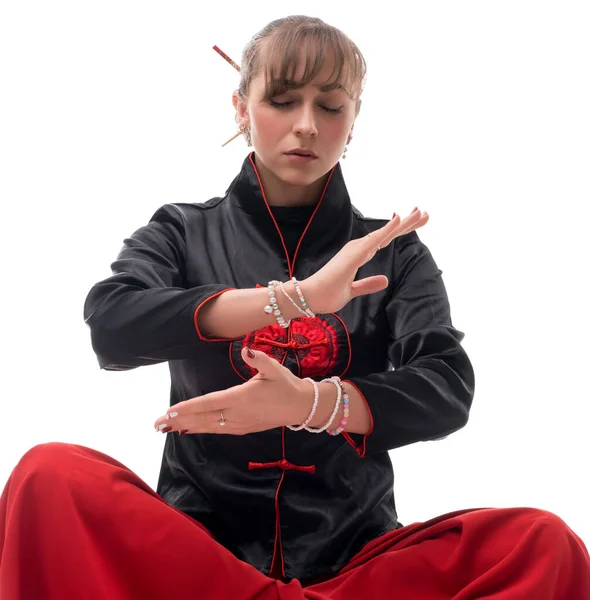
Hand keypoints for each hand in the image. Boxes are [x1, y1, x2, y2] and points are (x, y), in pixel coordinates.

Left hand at [153, 347, 310, 434]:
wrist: (300, 407)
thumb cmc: (285, 385)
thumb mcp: (274, 368)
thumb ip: (258, 359)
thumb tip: (246, 349)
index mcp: (242, 398)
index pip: (210, 402)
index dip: (189, 407)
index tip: (171, 410)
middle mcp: (237, 414)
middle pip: (203, 418)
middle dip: (179, 420)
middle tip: (156, 423)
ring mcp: (239, 424)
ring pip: (208, 426)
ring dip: (187, 426)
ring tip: (166, 427)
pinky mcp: (242, 428)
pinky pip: (217, 430)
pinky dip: (201, 429)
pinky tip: (189, 429)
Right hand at [301, 208, 428, 313]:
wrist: (310, 297)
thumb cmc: (327, 294)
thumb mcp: (353, 291)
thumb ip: (368, 285)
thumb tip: (385, 280)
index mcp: (359, 255)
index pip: (384, 241)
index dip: (399, 231)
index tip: (415, 222)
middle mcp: (359, 248)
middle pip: (388, 234)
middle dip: (408, 223)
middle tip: (425, 213)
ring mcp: (357, 249)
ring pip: (385, 233)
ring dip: (402, 223)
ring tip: (420, 212)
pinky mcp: (354, 254)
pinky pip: (375, 239)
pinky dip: (387, 229)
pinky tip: (398, 218)